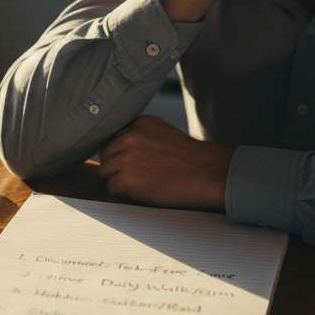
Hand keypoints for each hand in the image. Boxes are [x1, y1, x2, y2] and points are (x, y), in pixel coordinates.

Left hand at [94, 116, 233, 210]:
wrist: (208, 174)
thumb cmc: (192, 158)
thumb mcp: (164, 134)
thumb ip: (142, 136)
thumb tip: (121, 149)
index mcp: (141, 123)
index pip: (115, 135)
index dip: (121, 150)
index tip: (131, 159)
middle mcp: (130, 137)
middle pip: (106, 152)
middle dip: (115, 163)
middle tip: (133, 174)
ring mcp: (126, 158)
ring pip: (105, 170)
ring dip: (117, 178)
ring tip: (138, 183)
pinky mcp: (127, 180)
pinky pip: (112, 187)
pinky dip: (122, 192)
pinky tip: (139, 191)